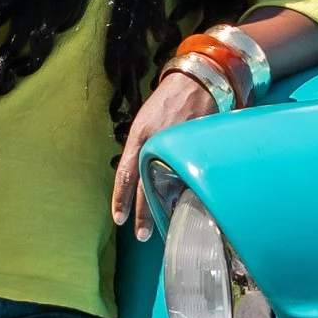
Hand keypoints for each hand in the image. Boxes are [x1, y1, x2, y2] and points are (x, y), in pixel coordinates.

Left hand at [110, 67, 215, 236]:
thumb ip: (141, 147)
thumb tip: (137, 173)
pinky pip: (192, 176)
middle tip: (141, 235)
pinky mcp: (199, 148)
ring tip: (166, 224)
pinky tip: (188, 205)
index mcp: (140, 137)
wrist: (198, 82)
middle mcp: (156, 143)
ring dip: (167, 206)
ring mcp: (179, 147)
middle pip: (146, 186)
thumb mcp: (146, 121)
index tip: (118, 220)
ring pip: (170, 184)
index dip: (120, 199)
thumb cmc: (168, 101)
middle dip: (143, 214)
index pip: (125, 175)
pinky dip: (188, 191)